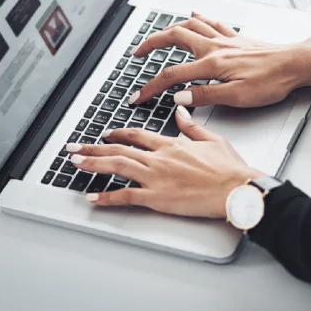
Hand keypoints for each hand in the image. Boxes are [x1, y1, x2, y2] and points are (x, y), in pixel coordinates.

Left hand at [66, 106, 263, 218]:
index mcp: (171, 144)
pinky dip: (107, 197)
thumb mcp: (212, 139)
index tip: (106, 134)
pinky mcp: (157, 198)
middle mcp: (159, 158)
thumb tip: (181, 111)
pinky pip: (126, 196)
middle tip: (74, 148)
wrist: (237, 188)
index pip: (137, 135)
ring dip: (93, 164)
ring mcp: (156, 178)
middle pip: (119, 149)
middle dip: (92, 147)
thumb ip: (192, 126)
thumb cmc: (230, 169)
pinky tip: (93, 197)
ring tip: (74, 163)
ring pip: (117, 167)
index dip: (118, 134)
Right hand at [129, 12, 310, 108]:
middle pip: (173, 37)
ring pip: (190, 25)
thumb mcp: (237, 97)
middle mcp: (215, 47)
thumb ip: (204, 95)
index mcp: (212, 64)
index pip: (172, 76)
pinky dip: (198, 17)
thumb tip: (178, 97)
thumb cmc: (272, 82)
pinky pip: (212, 21)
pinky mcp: (236, 38)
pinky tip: (193, 13)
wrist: (296, 64)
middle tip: (136, 53)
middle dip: (150, 44)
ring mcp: (225, 40)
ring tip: (157, 36)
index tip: (138, 96)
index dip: (151, 87)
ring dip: (169, 28)